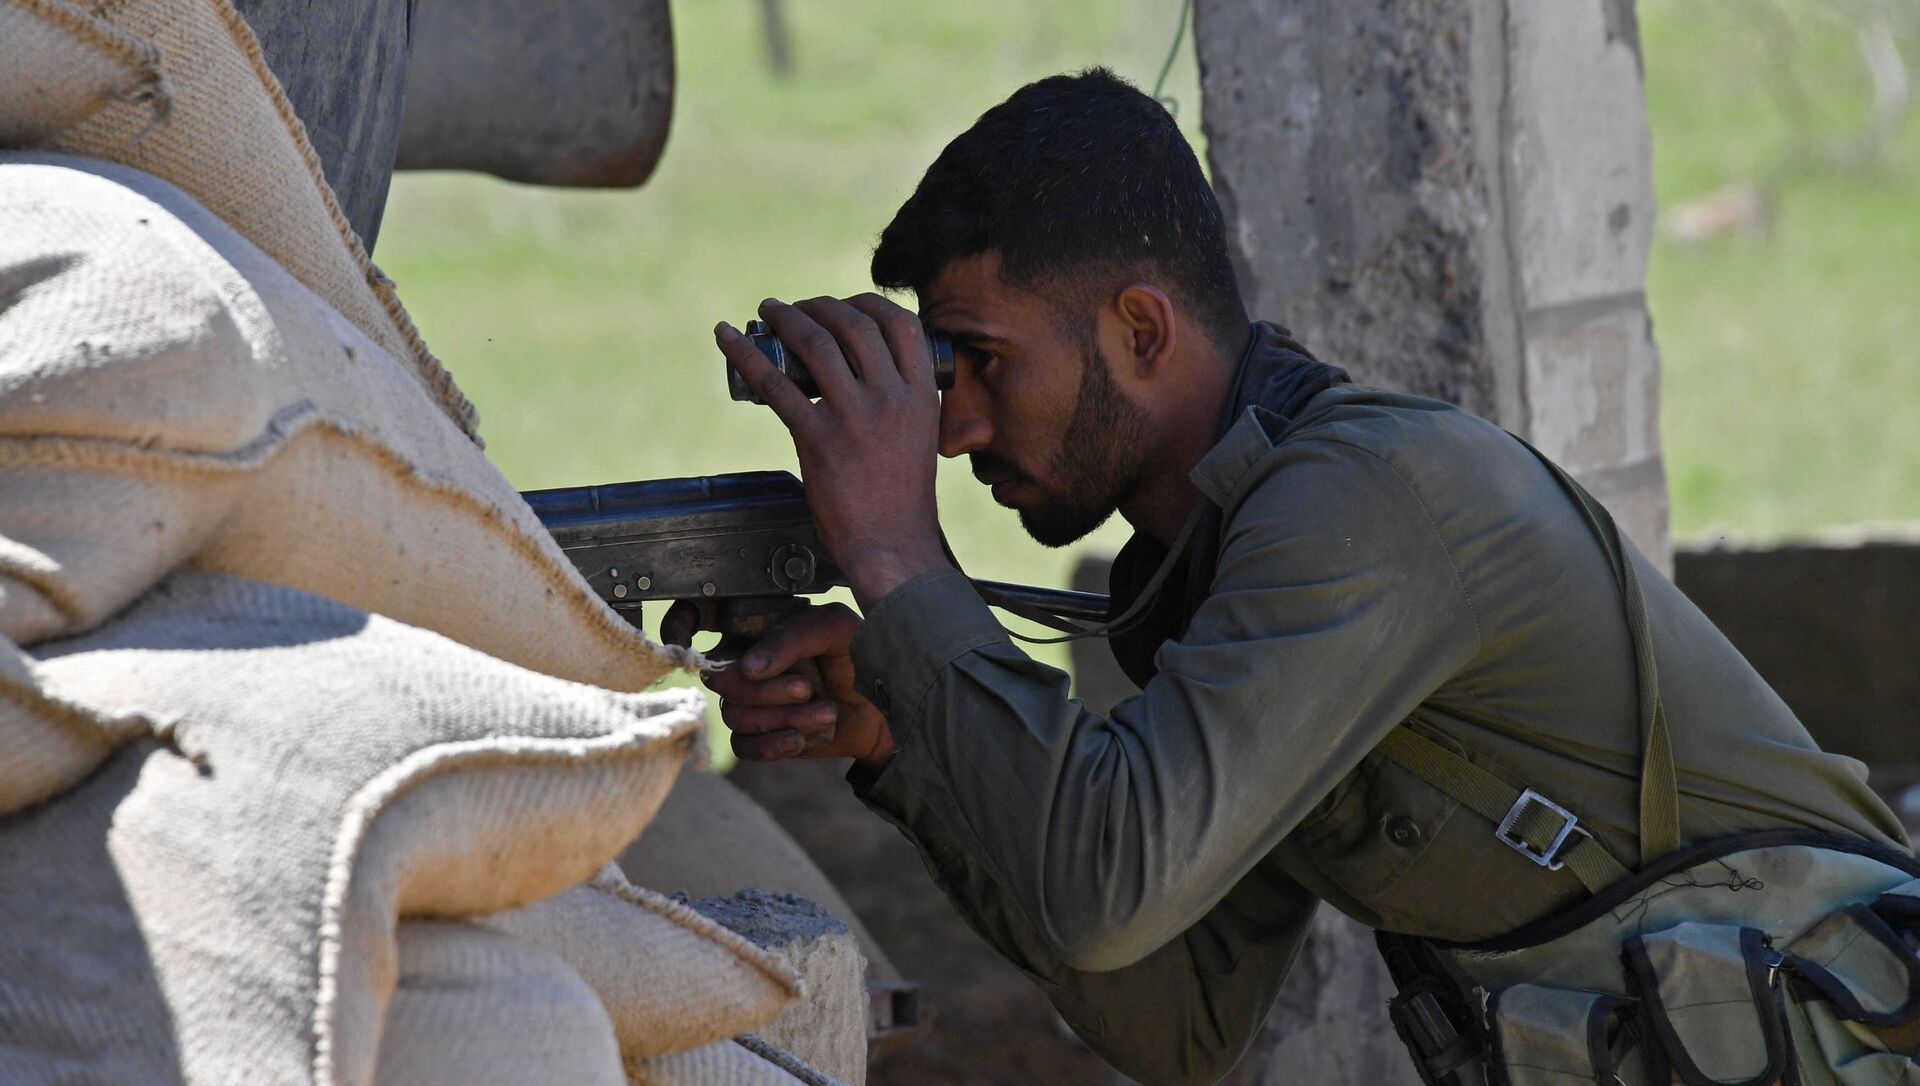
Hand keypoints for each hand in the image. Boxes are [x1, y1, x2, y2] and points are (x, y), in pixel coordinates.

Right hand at [663, 599, 894, 769]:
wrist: (890, 710)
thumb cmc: (866, 658)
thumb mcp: (839, 630)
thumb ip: (793, 636)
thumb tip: (748, 665)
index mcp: (762, 626)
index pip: (707, 622)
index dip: (684, 625)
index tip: (696, 643)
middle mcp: (750, 661)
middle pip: (722, 680)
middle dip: (766, 691)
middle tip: (809, 687)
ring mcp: (753, 700)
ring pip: (734, 716)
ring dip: (782, 718)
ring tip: (825, 712)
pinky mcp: (762, 734)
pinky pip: (743, 745)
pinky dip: (772, 746)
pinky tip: (800, 739)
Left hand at [715, 294, 950, 608]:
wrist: (894, 546)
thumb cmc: (903, 499)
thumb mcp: (920, 436)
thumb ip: (902, 402)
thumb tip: (866, 373)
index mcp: (922, 395)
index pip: (900, 323)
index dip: (867, 304)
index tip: (843, 304)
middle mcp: (891, 398)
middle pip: (853, 324)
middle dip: (819, 305)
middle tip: (797, 308)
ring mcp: (855, 417)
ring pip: (815, 344)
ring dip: (786, 317)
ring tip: (768, 310)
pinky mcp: (818, 440)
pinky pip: (776, 385)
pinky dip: (746, 355)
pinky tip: (727, 339)